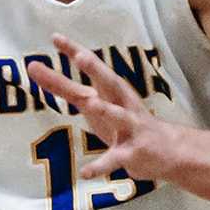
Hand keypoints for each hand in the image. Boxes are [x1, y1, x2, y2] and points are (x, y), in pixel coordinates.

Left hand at [26, 34, 176, 181]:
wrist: (170, 150)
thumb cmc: (126, 124)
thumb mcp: (98, 105)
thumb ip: (70, 90)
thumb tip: (39, 72)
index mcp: (112, 92)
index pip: (92, 68)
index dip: (75, 51)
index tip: (55, 37)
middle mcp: (122, 104)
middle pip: (109, 83)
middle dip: (96, 69)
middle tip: (80, 55)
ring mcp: (129, 128)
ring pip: (118, 116)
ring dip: (106, 109)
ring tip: (91, 104)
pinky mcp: (132, 153)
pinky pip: (114, 160)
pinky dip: (100, 166)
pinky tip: (85, 172)